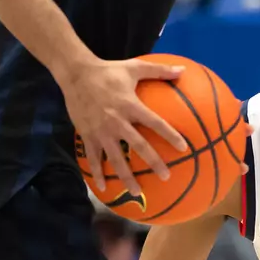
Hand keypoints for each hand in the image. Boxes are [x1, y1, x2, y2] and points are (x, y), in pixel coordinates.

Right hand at [63, 57, 187, 198]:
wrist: (75, 73)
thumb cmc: (108, 70)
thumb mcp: (134, 67)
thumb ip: (159, 70)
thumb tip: (182, 70)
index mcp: (131, 106)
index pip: (155, 123)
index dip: (170, 135)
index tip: (183, 148)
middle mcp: (117, 122)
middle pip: (139, 146)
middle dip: (153, 162)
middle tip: (166, 177)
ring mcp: (101, 131)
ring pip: (116, 158)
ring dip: (126, 177)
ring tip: (137, 192)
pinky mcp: (87, 135)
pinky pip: (93, 158)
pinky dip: (98, 173)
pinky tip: (103, 188)